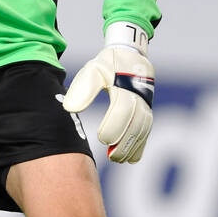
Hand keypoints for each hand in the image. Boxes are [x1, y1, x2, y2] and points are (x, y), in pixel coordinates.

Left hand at [62, 44, 154, 162]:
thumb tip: (70, 108)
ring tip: (118, 160)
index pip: (122, 110)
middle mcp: (139, 97)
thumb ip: (82, 89)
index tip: (102, 140)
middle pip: (135, 124)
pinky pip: (146, 130)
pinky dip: (140, 145)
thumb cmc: (107, 65)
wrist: (130, 56)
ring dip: (132, 147)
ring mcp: (146, 105)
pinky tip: (131, 158)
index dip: (114, 126)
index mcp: (125, 86)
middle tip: (111, 157)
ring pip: (143, 130)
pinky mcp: (147, 111)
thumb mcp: (93, 70)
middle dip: (125, 143)